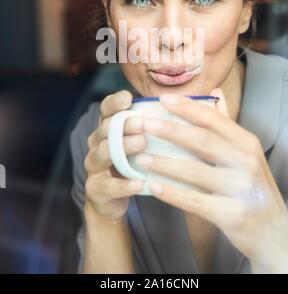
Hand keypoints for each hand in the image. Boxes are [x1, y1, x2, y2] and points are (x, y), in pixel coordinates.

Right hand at [84, 90, 146, 222]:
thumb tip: (182, 105)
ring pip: (104, 153)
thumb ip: (150, 126)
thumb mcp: (137, 143)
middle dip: (125, 124)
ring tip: (142, 143)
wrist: (111, 201)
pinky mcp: (95, 189)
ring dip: (123, 147)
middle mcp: (96, 143)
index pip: (106, 109)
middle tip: (144, 123)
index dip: (115, 103)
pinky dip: (124, 185)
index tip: (129, 97)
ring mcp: (93, 166)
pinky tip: (140, 183)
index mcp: (106, 128)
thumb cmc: (131, 164)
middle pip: (106, 129)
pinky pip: (109, 185)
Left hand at [135, 89, 287, 272]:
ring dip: (164, 163)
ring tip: (140, 158)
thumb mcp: (246, 155)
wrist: (273, 233)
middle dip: (170, 130)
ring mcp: (240, 189)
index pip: (213, 119)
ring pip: (194, 171)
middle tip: (143, 124)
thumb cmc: (252, 188)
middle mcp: (246, 162)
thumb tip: (215, 94)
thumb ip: (226, 127)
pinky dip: (171, 193)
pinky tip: (153, 186)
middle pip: (202, 141)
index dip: (187, 107)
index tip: (162, 98)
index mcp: (247, 143)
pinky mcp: (231, 214)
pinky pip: (194, 201)